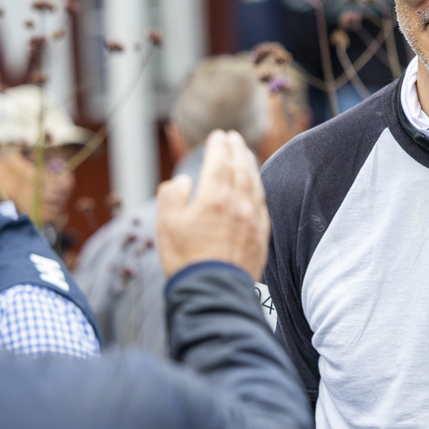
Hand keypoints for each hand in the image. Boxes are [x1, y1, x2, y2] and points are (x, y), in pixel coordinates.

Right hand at [157, 130, 270, 280]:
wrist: (213, 292)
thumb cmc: (186, 259)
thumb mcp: (167, 224)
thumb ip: (172, 195)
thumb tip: (184, 180)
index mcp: (215, 197)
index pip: (220, 161)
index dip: (219, 146)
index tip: (218, 136)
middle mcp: (239, 203)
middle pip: (241, 168)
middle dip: (237, 150)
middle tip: (235, 138)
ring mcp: (253, 218)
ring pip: (255, 183)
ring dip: (250, 165)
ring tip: (246, 155)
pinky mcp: (261, 234)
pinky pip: (262, 202)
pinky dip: (258, 188)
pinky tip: (255, 187)